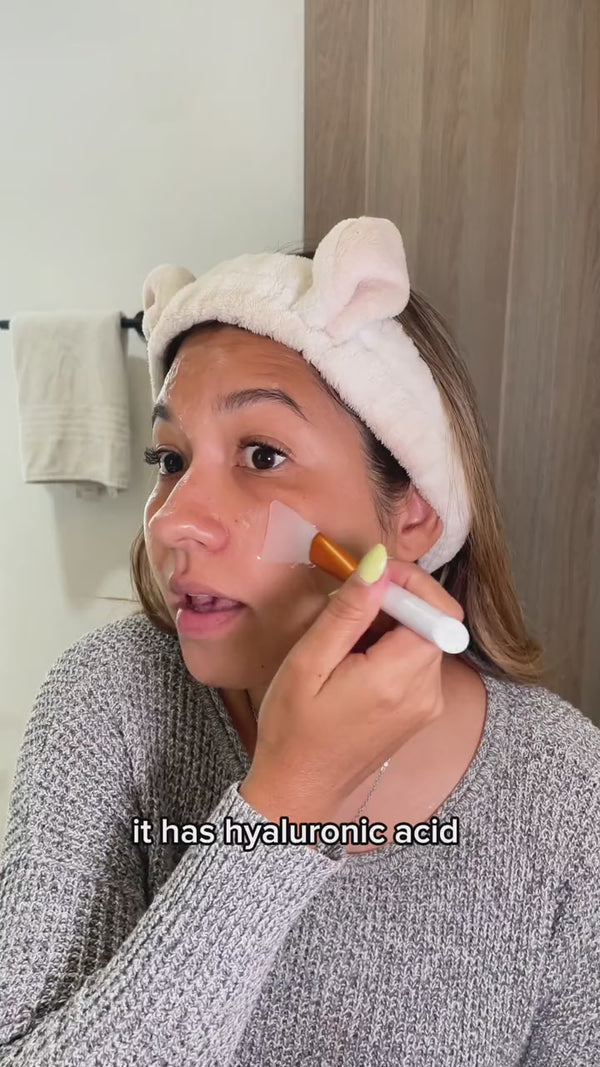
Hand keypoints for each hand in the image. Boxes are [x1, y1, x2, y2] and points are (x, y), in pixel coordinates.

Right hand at [239, 547, 464, 825]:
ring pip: (426, 638)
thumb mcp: (308, 663)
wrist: (300, 788)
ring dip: (391, 623)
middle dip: (396, 600)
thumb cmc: (293, 729)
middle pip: (435, 622)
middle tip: (349, 601)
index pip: (438, 611)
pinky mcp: (422, 709)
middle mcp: (426, 693)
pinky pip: (418, 660)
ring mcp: (428, 704)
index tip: (372, 575)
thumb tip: (378, 565)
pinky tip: (355, 658)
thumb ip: (349, 612)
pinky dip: (392, 646)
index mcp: (398, 681)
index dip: (410, 583)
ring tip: (344, 636)